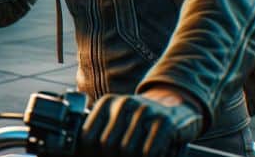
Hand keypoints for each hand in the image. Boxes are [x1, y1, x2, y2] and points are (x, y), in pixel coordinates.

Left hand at [79, 92, 202, 156]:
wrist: (176, 106)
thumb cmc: (140, 120)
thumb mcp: (117, 120)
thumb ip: (98, 132)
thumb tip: (78, 152)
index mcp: (107, 103)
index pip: (88, 136)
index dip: (90, 153)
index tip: (97, 156)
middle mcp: (124, 103)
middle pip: (107, 145)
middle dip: (112, 156)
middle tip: (120, 156)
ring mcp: (145, 111)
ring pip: (126, 150)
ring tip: (138, 154)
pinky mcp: (164, 122)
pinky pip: (148, 151)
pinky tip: (153, 153)